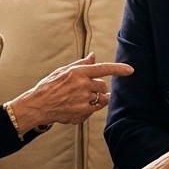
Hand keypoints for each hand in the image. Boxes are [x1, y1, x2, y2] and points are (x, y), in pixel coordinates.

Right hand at [9, 53, 132, 129]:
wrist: (38, 105)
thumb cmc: (49, 85)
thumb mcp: (63, 70)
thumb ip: (81, 64)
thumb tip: (94, 56)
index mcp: (78, 73)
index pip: (103, 69)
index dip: (118, 69)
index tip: (130, 70)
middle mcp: (82, 86)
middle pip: (103, 86)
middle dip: (98, 88)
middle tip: (85, 89)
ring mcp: (83, 100)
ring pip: (102, 99)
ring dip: (97, 98)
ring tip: (83, 98)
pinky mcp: (82, 113)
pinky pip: (95, 109)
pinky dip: (90, 108)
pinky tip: (76, 106)